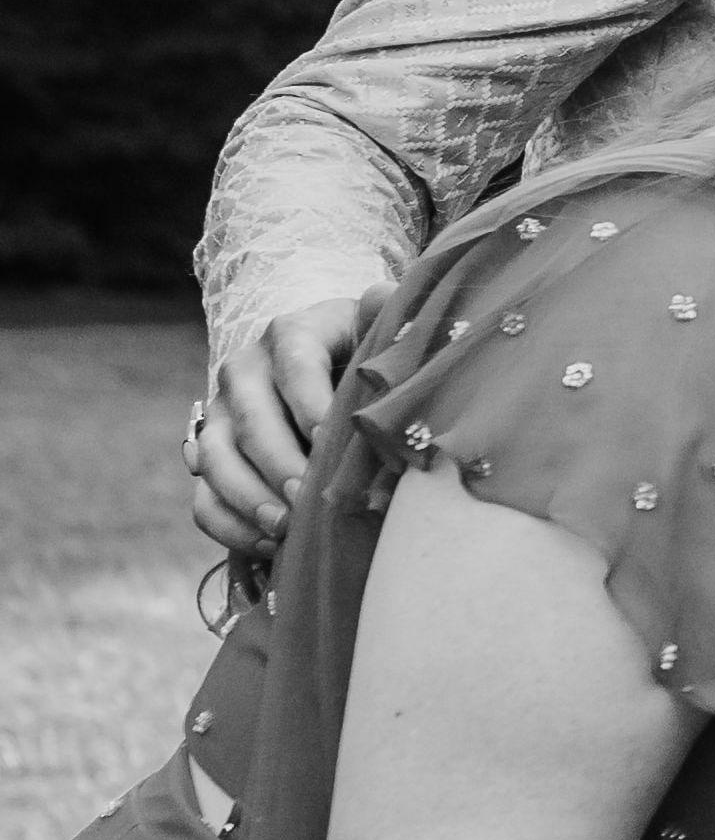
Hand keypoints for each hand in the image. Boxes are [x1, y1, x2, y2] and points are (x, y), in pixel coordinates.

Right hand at [191, 295, 363, 555]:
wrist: (324, 362)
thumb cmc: (367, 353)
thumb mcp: (379, 330)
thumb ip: (386, 319)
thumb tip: (380, 295)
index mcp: (290, 335)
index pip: (296, 365)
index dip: (312, 405)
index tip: (336, 442)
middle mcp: (244, 372)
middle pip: (250, 420)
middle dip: (279, 463)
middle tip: (310, 498)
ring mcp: (220, 415)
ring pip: (215, 460)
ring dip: (248, 498)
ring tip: (287, 528)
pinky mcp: (209, 456)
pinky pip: (203, 498)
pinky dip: (228, 525)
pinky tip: (268, 544)